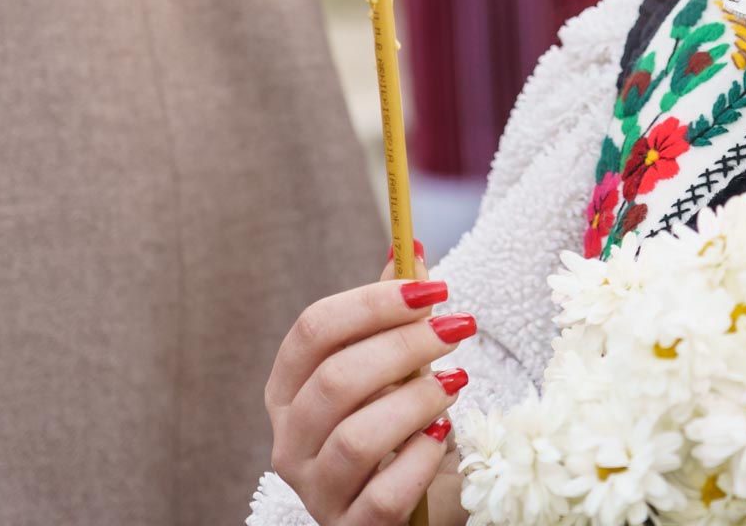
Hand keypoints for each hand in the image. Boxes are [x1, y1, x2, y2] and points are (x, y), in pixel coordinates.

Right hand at [266, 251, 472, 524]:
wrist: (415, 504)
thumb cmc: (399, 424)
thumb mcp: (394, 368)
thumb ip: (395, 315)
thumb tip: (408, 246)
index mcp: (288, 390)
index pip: (312, 332)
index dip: (370, 303)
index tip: (431, 289)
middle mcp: (289, 441)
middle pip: (335, 380)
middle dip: (403, 345)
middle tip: (457, 326)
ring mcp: (316, 490)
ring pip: (356, 439)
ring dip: (415, 400)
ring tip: (457, 380)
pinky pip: (384, 494)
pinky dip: (419, 458)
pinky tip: (442, 435)